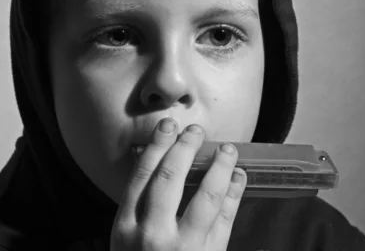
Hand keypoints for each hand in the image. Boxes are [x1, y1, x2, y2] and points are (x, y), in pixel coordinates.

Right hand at [110, 118, 246, 250]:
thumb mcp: (126, 242)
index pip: (142, 175)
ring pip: (206, 195)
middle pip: (171, 178)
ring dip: (219, 167)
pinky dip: (235, 194)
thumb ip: (140, 209)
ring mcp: (184, 246)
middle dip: (186, 148)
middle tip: (196, 130)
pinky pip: (226, 219)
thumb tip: (160, 163)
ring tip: (228, 149)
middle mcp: (152, 234)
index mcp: (126, 228)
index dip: (158, 146)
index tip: (169, 126)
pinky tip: (239, 177)